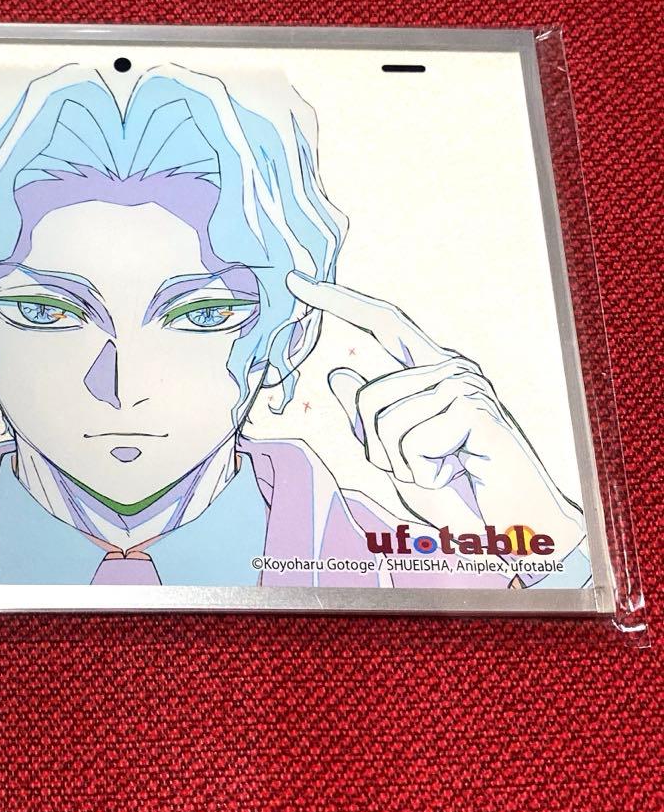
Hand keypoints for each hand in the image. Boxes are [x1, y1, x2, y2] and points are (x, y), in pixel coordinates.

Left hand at [286, 273, 584, 556]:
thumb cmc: (459, 494)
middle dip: (377, 449)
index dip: (338, 301)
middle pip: (368, 397)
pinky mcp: (473, 408)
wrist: (515, 530)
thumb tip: (338, 374)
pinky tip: (457, 473)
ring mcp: (464, 384)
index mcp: (433, 372)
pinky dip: (423, 472)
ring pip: (384, 421)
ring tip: (443, 472)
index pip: (383, 323)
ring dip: (402, 465)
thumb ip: (369, 421)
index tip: (296, 281)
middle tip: (420, 472)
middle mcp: (450, 368)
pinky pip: (411, 440)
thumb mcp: (396, 457)